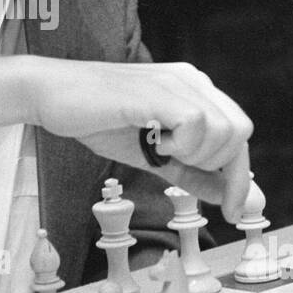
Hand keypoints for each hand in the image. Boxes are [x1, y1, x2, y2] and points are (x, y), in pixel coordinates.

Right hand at [26, 59, 253, 213]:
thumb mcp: (150, 155)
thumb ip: (188, 172)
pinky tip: (152, 141)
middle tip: (177, 167)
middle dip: (219, 167)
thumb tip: (224, 196)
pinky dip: (179, 145)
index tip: (234, 211)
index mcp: (193, 90)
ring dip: (194, 154)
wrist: (51, 95)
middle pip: (240, 132)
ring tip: (157, 148)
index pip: (238, 133)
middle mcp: (191, 81)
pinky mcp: (157, 91)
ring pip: (224, 129)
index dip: (241, 177)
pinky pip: (196, 124)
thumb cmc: (96, 119)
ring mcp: (176, 82)